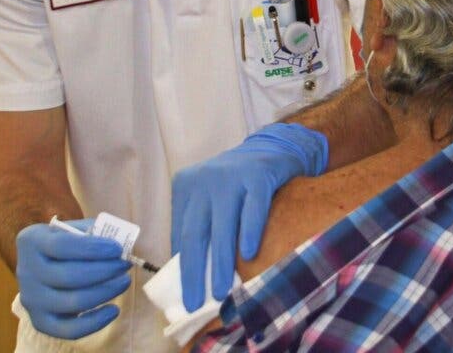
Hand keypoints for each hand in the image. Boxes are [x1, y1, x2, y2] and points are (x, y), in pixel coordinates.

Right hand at [15, 218, 132, 338]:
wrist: (43, 265)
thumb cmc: (66, 243)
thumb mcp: (74, 229)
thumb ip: (95, 231)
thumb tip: (122, 241)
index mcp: (32, 241)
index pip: (62, 245)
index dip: (92, 248)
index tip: (117, 248)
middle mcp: (26, 271)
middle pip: (69, 276)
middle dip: (104, 270)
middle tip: (125, 264)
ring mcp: (32, 299)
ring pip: (72, 303)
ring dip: (105, 292)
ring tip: (124, 281)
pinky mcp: (41, 321)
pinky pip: (69, 329)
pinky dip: (95, 322)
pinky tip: (114, 309)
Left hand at [171, 123, 327, 310]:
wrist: (272, 149)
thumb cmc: (238, 186)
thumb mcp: (211, 201)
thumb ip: (200, 229)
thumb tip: (192, 278)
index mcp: (186, 186)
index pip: (180, 234)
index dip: (181, 267)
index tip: (184, 297)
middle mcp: (204, 179)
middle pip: (195, 232)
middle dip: (194, 272)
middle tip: (195, 303)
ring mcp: (231, 175)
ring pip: (222, 225)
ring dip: (220, 262)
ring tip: (221, 291)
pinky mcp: (258, 174)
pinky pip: (252, 208)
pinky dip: (249, 232)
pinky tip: (249, 255)